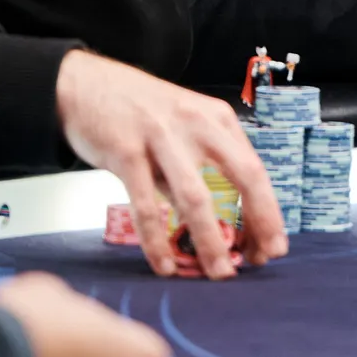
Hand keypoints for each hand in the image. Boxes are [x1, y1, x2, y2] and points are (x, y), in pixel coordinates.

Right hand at [55, 52, 287, 278]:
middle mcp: (196, 124)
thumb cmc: (140, 110)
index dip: (268, 211)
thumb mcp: (184, 124)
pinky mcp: (125, 152)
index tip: (272, 245)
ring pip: (195, 197)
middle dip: (258, 222)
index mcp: (217, 118)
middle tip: (261, 260)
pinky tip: (165, 265)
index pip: (254, 169)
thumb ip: (203, 165)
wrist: (84, 83)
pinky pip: (145, 206)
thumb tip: (224, 222)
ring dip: (210, 240)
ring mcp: (161, 137)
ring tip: (218, 273)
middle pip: (242, 176)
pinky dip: (157, 241)